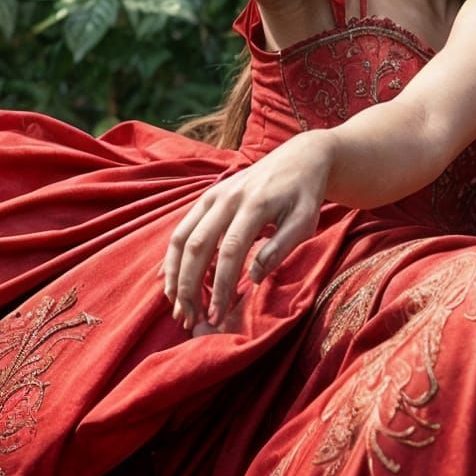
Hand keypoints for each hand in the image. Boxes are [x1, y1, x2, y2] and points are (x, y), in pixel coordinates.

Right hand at [163, 129, 331, 332]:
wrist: (301, 157)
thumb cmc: (306, 194)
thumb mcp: (305, 221)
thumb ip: (280, 248)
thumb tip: (252, 278)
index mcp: (255, 205)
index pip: (231, 252)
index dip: (220, 286)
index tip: (217, 314)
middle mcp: (228, 198)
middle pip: (197, 247)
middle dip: (189, 286)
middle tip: (189, 318)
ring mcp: (213, 196)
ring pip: (181, 238)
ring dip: (174, 274)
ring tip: (175, 306)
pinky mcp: (207, 197)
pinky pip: (181, 229)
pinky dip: (171, 256)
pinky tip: (168, 280)